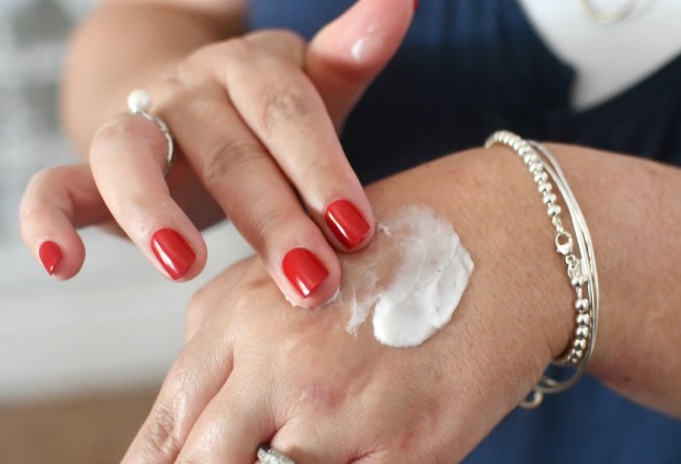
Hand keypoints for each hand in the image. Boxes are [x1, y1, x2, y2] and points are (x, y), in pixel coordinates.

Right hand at [19, 0, 415, 305]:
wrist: (187, 108)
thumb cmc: (266, 115)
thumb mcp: (312, 88)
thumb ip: (348, 56)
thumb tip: (400, 0)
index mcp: (248, 71)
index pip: (286, 113)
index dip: (321, 170)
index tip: (357, 230)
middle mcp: (187, 92)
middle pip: (225, 150)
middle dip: (271, 220)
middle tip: (312, 281)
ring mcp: (134, 127)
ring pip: (129, 155)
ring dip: (153, 210)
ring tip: (184, 264)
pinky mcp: (90, 171)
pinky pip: (52, 186)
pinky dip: (45, 221)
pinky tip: (60, 264)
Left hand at [121, 149, 576, 462]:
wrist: (513, 238)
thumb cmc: (405, 250)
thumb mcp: (293, 269)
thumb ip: (227, 336)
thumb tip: (195, 413)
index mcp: (237, 318)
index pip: (166, 431)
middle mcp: (278, 365)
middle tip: (266, 455)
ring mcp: (340, 410)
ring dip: (294, 460)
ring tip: (336, 425)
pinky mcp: (407, 448)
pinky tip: (373, 439)